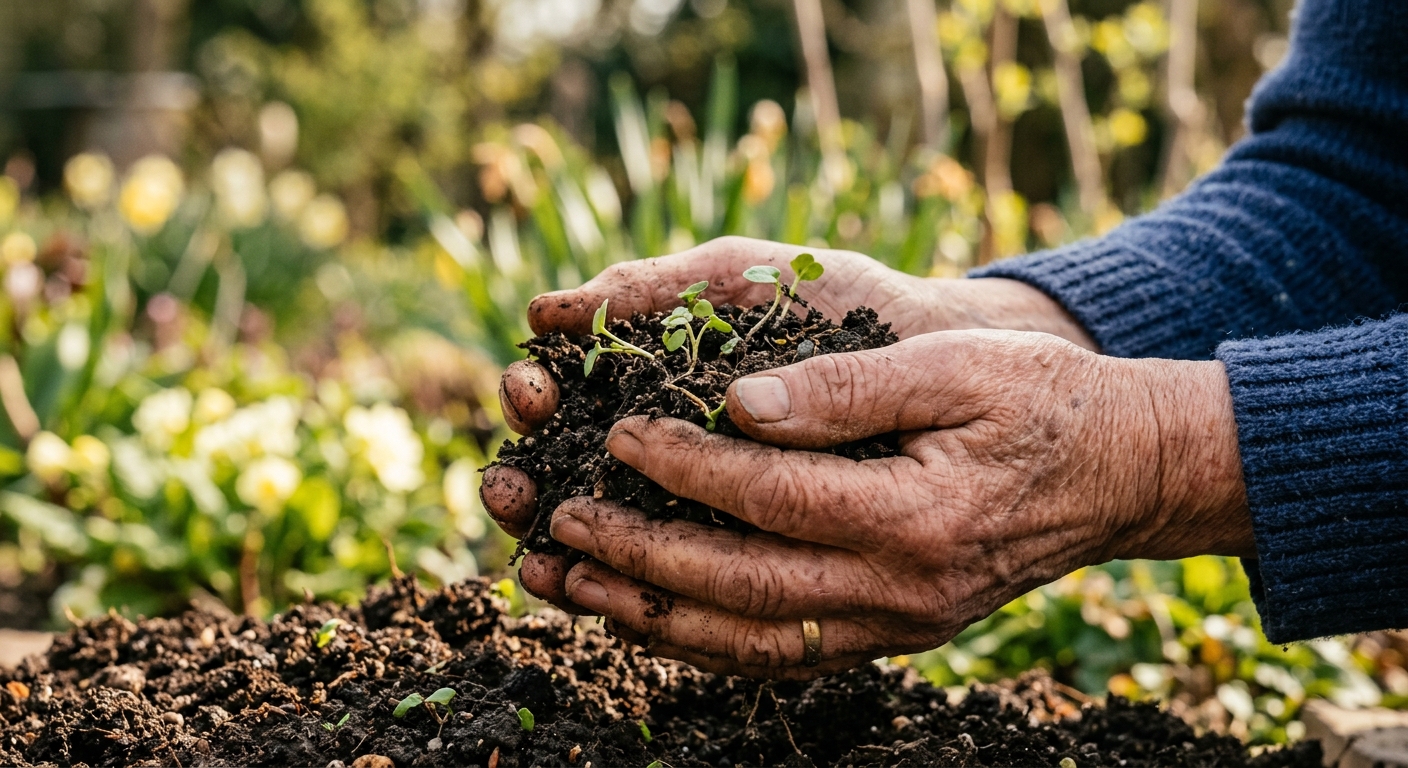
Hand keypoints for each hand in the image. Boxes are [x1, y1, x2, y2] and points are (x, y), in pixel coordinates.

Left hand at [484, 236, 1095, 606]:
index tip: (615, 434)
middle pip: (739, 586)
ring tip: (572, 585)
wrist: (1115, 473)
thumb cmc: (1037, 405)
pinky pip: (780, 654)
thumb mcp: (954, 367)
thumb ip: (846, 387)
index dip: (683, 467)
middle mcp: (900, 592)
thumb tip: (737, 403)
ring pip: (748, 640)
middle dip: (638, 554)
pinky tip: (646, 616)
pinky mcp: (890, 635)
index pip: (769, 497)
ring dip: (650, 616)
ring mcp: (895, 626)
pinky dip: (703, 641)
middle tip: (557, 523)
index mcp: (915, 517)